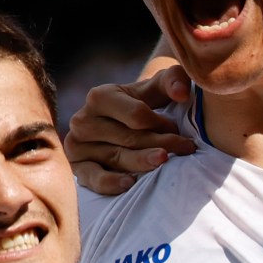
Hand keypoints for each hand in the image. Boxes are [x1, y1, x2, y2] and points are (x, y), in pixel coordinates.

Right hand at [67, 68, 195, 195]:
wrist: (118, 125)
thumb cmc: (141, 104)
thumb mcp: (156, 88)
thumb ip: (173, 80)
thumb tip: (181, 93)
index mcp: (99, 96)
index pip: (136, 115)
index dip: (161, 124)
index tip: (179, 130)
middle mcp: (83, 120)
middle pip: (128, 138)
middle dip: (161, 144)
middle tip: (186, 149)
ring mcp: (77, 144)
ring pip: (116, 158)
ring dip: (143, 163)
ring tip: (164, 162)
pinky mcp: (76, 167)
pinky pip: (93, 177)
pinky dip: (110, 182)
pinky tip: (129, 183)